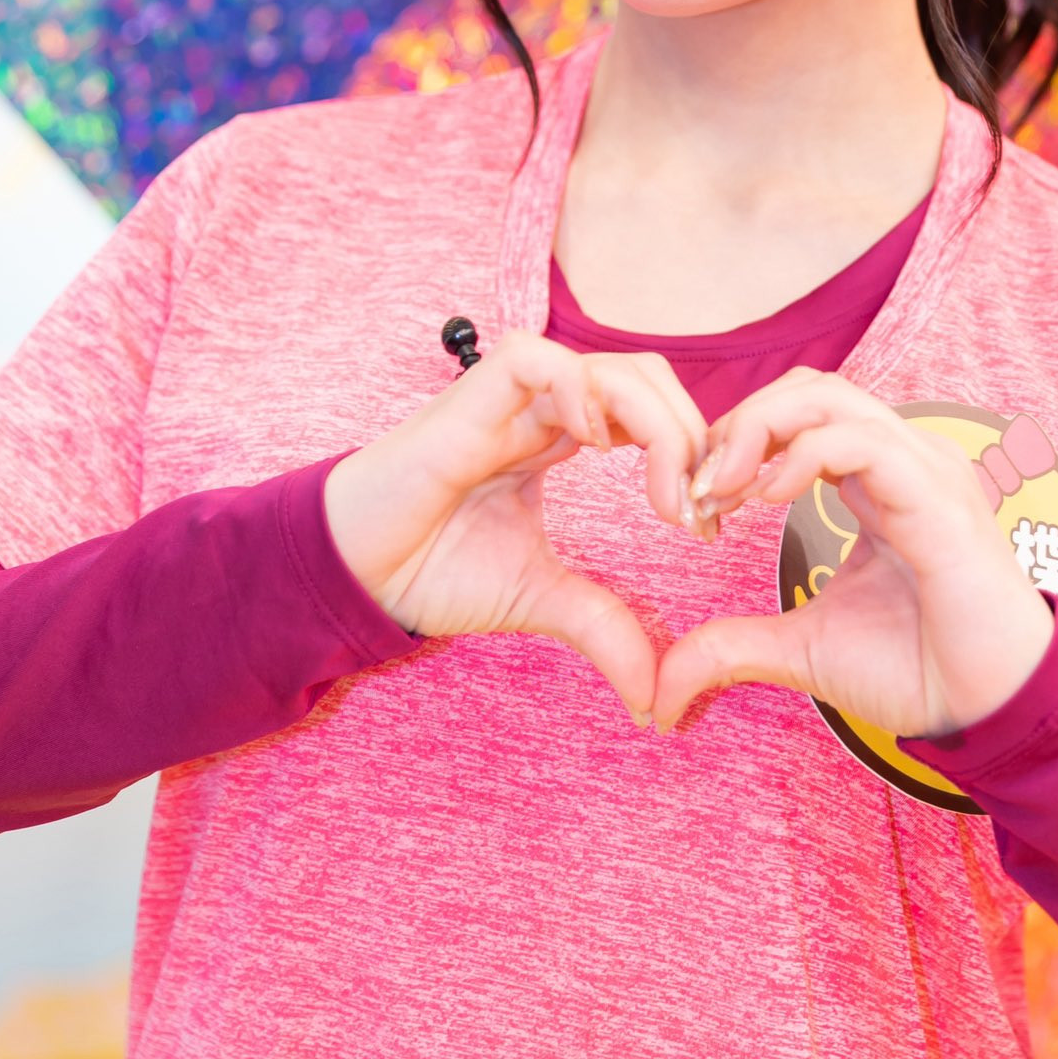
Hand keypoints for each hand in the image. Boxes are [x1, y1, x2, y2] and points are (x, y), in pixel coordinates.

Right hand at [324, 333, 708, 722]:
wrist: (353, 570)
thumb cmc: (430, 567)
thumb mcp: (537, 599)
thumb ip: (600, 627)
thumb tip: (654, 698)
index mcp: (562, 437)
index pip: (652, 409)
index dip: (691, 453)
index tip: (704, 524)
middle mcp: (544, 407)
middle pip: (646, 377)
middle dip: (691, 433)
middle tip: (697, 508)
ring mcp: (511, 398)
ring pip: (609, 365)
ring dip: (657, 421)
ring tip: (663, 495)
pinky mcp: (472, 398)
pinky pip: (539, 360)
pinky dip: (581, 391)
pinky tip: (595, 446)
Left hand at [652, 370, 1054, 740]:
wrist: (992, 712)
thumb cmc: (919, 671)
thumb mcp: (802, 651)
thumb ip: (735, 647)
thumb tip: (664, 686)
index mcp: (875, 480)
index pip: (800, 412)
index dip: (738, 440)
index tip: (698, 500)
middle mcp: (902, 461)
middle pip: (808, 389)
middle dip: (740, 423)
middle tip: (700, 485)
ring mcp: (924, 470)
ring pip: (829, 398)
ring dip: (760, 431)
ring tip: (724, 488)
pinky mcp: (937, 498)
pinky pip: (860, 443)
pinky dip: (801, 457)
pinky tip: (766, 499)